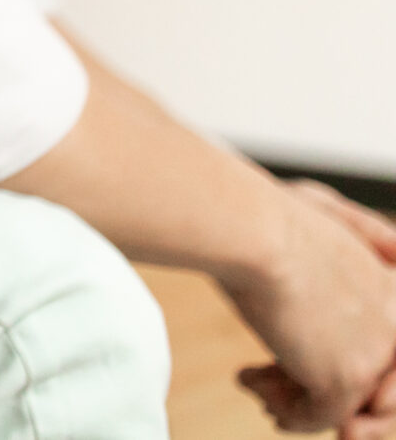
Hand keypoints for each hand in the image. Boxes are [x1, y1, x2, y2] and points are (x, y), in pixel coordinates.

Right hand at [227, 180, 395, 433]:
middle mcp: (394, 323)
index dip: (331, 353)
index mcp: (390, 286)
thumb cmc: (270, 211)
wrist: (251, 231)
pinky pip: (320, 418)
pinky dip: (282, 410)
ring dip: (290, 398)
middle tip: (271, 381)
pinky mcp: (347, 378)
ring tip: (255, 381)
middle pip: (363, 379)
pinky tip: (246, 377)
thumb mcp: (326, 209)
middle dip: (312, 385)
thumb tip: (388, 247)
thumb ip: (361, 233)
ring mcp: (376, 352)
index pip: (372, 343)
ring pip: (343, 403)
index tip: (290, 355)